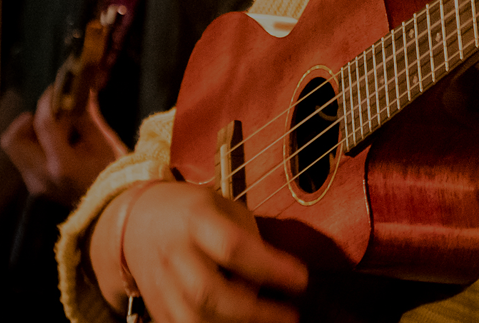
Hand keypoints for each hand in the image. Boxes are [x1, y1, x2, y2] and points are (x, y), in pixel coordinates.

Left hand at [0, 86, 126, 204]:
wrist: (113, 208)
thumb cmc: (114, 174)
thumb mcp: (105, 142)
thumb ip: (86, 117)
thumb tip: (79, 93)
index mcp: (62, 164)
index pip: (44, 124)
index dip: (48, 101)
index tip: (57, 90)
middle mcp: (41, 176)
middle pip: (13, 139)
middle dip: (29, 119)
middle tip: (51, 113)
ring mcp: (35, 184)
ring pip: (15, 149)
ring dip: (30, 132)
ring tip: (55, 129)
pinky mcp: (35, 186)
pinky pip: (25, 159)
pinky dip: (36, 145)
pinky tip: (58, 144)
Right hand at [96, 181, 307, 322]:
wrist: (138, 221)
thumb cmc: (193, 210)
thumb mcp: (223, 206)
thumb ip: (247, 238)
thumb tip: (274, 277)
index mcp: (195, 219)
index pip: (232, 247)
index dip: (269, 266)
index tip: (302, 279)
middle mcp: (174, 254)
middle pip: (208, 294)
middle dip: (253, 311)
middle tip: (290, 315)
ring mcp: (160, 286)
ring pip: (193, 320)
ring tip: (270, 321)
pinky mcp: (155, 309)